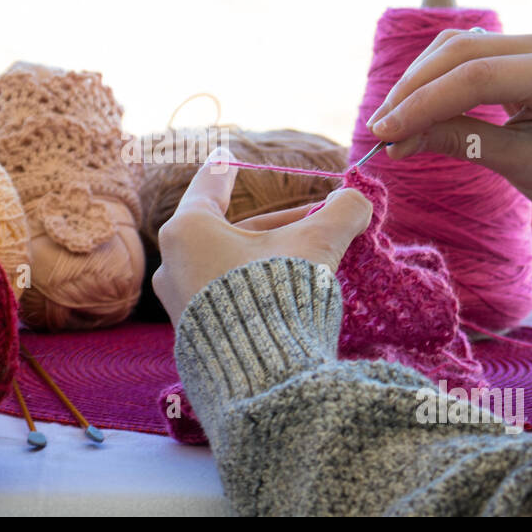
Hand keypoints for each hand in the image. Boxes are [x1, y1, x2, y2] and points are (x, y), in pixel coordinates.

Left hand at [152, 148, 372, 323]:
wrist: (260, 377)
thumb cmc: (279, 297)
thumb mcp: (316, 244)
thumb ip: (341, 212)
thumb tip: (358, 198)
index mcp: (189, 229)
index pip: (210, 185)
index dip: (225, 169)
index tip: (227, 154)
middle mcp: (173, 263)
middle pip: (229, 228)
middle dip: (276, 223)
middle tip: (315, 219)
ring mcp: (180, 302)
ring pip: (228, 263)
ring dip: (268, 255)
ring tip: (312, 256)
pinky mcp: (193, 335)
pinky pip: (224, 295)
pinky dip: (253, 284)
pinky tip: (288, 292)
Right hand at [365, 29, 531, 217]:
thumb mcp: (518, 164)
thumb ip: (458, 141)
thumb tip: (396, 141)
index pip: (475, 78)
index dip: (422, 103)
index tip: (385, 132)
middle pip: (461, 53)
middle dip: (413, 90)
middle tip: (380, 129)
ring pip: (458, 47)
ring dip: (418, 82)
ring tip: (391, 121)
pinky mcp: (522, 45)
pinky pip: (467, 52)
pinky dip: (435, 78)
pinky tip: (412, 106)